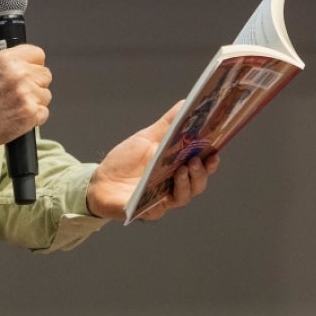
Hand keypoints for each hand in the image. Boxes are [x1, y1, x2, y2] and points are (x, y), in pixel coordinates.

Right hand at [0, 45, 51, 149]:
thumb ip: (5, 63)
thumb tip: (20, 60)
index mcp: (7, 60)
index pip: (38, 54)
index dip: (34, 64)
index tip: (31, 70)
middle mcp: (19, 75)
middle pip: (45, 75)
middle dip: (36, 84)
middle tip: (21, 92)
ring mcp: (26, 94)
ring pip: (46, 95)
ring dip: (35, 101)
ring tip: (17, 105)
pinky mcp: (31, 113)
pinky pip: (44, 112)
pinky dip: (34, 116)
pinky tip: (19, 115)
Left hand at [85, 102, 220, 221]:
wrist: (100, 180)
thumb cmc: (126, 160)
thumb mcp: (147, 138)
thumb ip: (168, 124)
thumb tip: (185, 103)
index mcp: (178, 167)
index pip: (202, 166)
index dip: (211, 161)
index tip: (215, 151)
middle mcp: (175, 186)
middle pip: (198, 183)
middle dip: (201, 172)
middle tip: (197, 160)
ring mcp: (163, 200)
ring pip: (184, 196)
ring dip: (187, 183)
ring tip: (183, 168)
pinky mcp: (148, 211)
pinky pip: (159, 209)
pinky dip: (163, 198)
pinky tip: (162, 188)